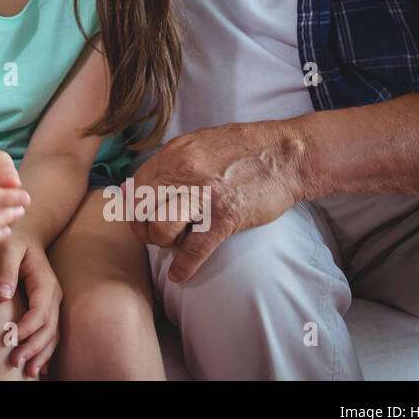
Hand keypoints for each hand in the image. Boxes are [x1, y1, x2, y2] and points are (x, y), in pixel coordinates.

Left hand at [0, 234, 61, 376]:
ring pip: (53, 334)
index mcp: (44, 282)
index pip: (40, 312)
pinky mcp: (48, 308)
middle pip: (49, 328)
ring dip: (41, 354)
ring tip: (27, 372)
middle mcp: (53, 295)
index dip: (26, 328)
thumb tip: (2, 295)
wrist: (25, 236)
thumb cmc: (13, 242)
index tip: (9, 339)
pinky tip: (38, 367)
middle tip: (15, 362)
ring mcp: (54, 303)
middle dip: (33, 348)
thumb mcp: (6, 248)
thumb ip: (5, 270)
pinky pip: (51, 333)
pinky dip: (46, 351)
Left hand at [128, 119, 303, 283]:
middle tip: (156, 234)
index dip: (134, 208)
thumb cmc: (243, 149)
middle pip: (141, 210)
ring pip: (161, 229)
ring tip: (173, 243)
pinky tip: (180, 275)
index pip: (135, 187)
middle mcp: (182, 173)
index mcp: (173, 154)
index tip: (142, 218)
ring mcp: (203, 196)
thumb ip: (168, 163)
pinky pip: (194, 250)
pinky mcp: (224, 217)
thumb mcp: (197, 143)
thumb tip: (134, 187)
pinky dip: (184, 267)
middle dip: (144, 228)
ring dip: (163, 242)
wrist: (285, 155)